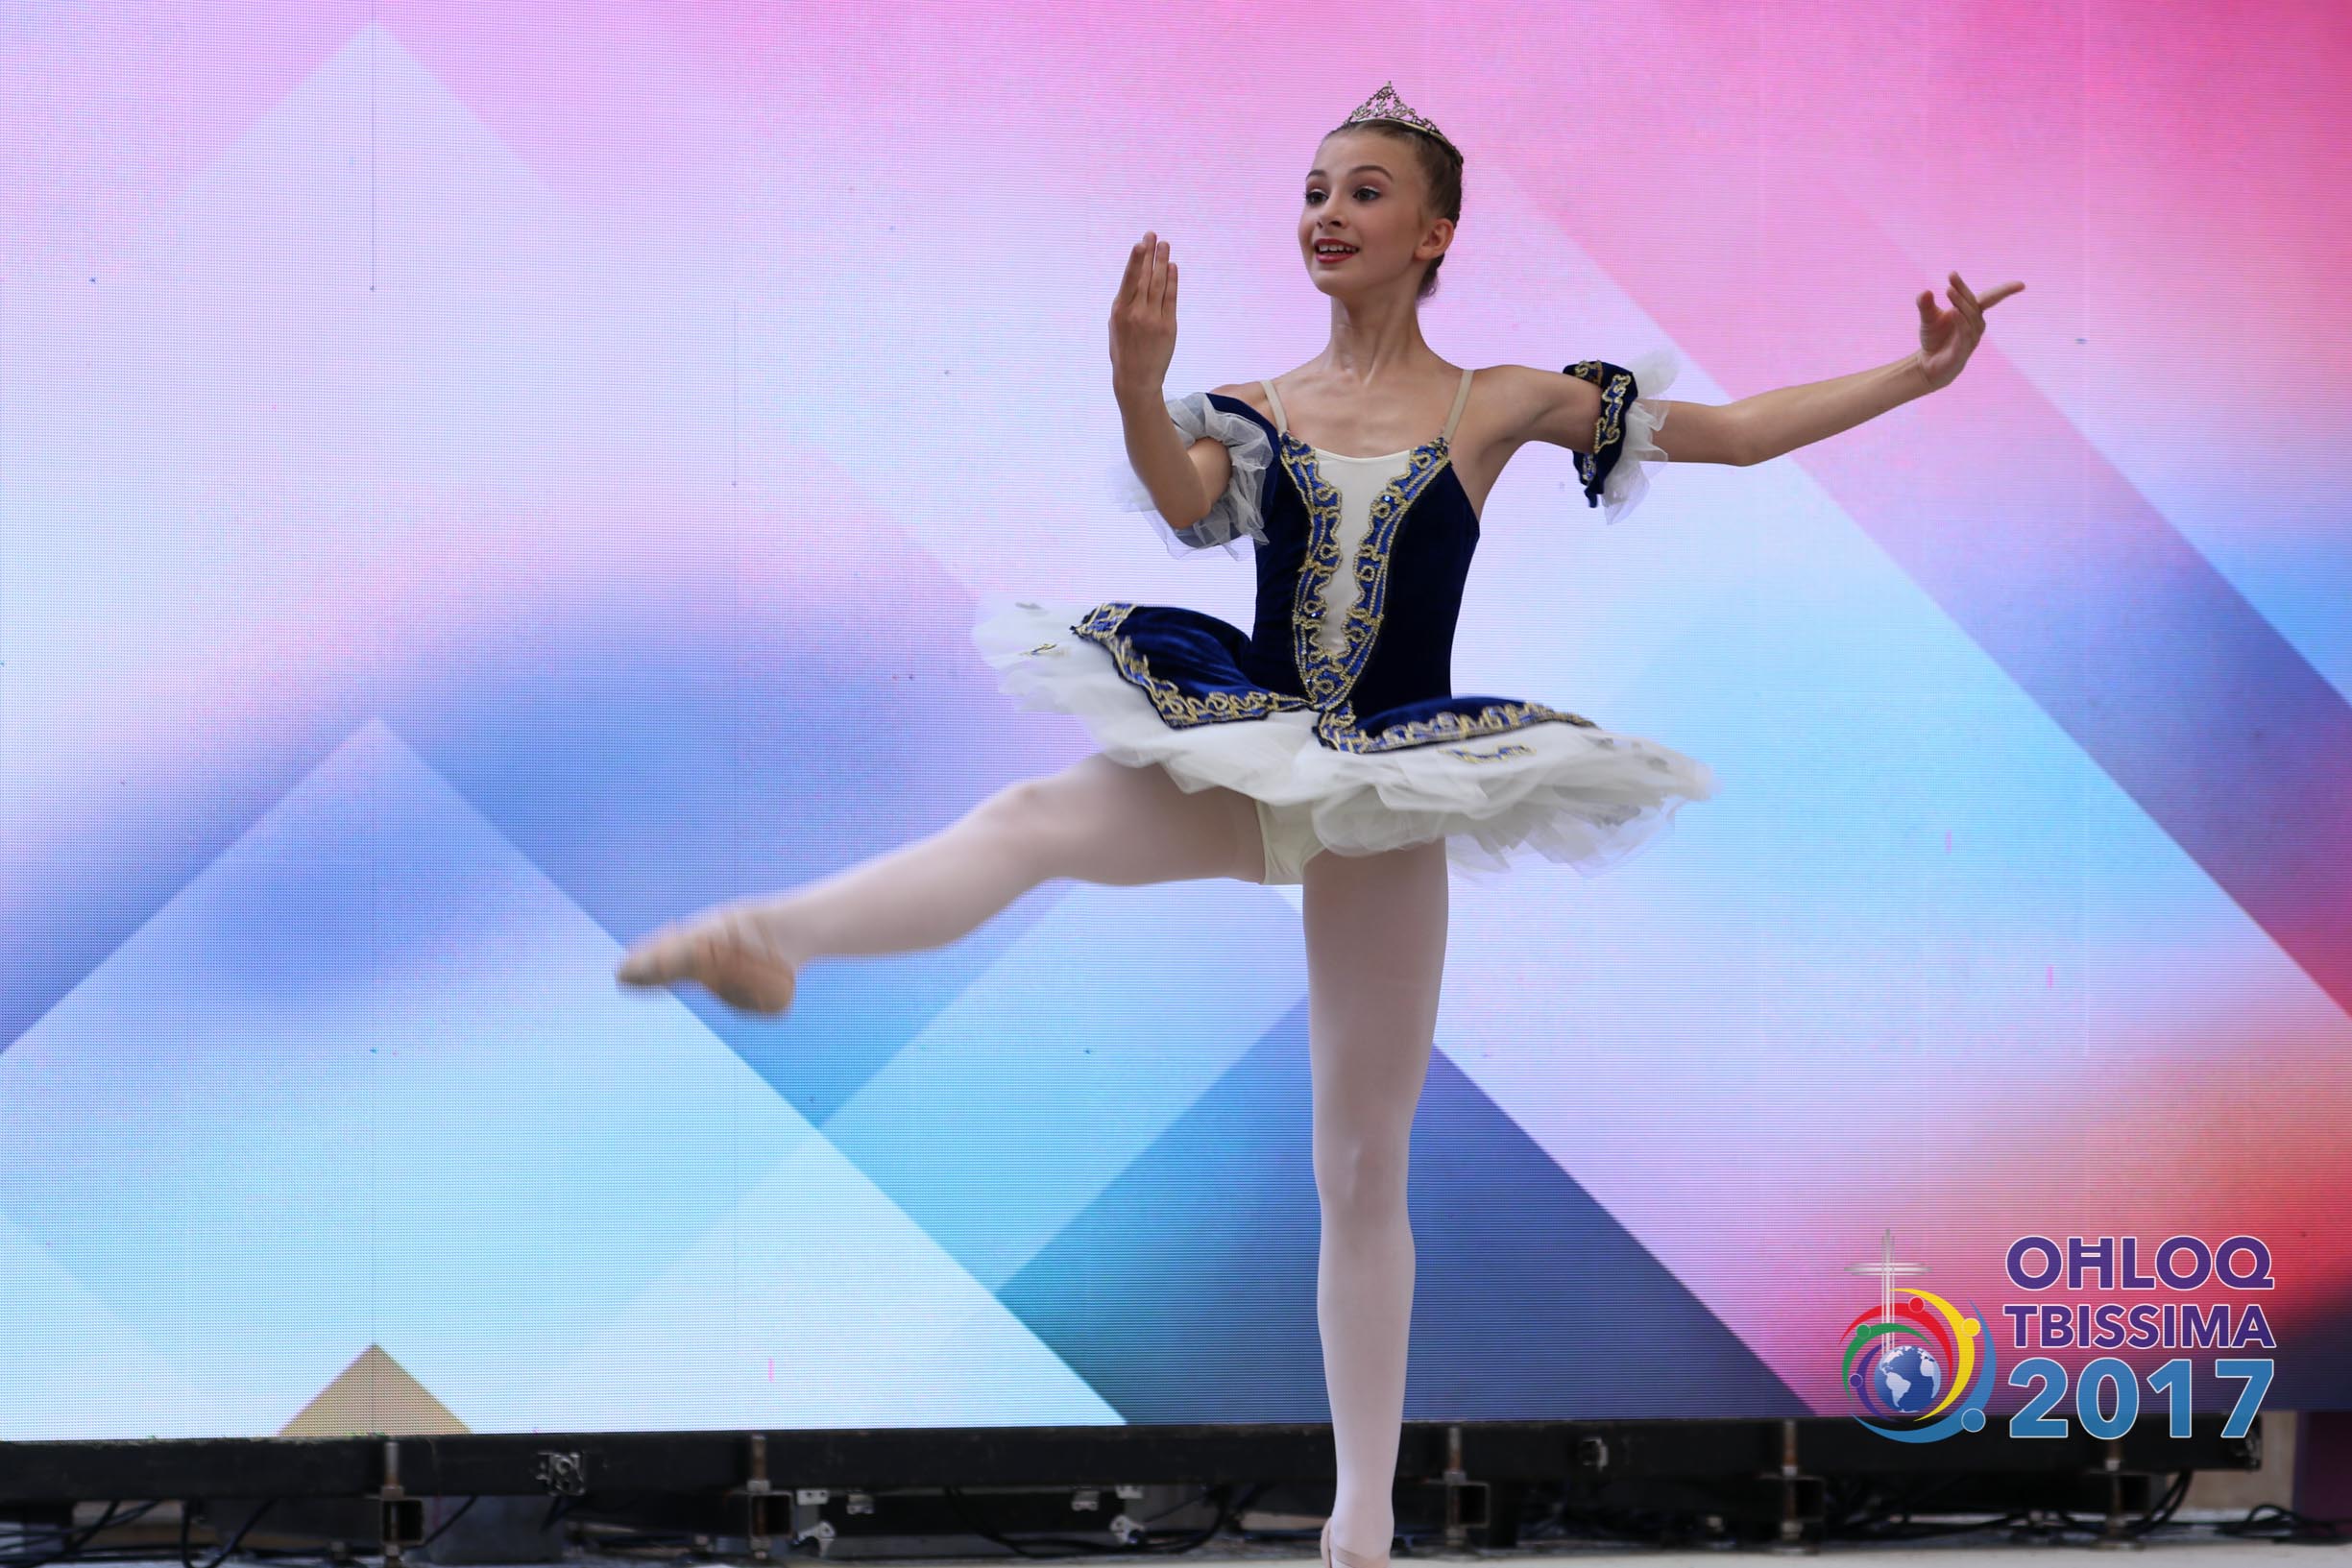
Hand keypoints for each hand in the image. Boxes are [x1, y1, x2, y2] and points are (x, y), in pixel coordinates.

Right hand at [1109, 231, 1178, 396]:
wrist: (1136, 378)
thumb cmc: (1123, 350)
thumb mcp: (1115, 326)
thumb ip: (1125, 304)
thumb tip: (1135, 281)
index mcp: (1119, 311)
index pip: (1129, 280)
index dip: (1136, 260)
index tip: (1141, 244)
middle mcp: (1136, 313)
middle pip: (1145, 277)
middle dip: (1150, 254)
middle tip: (1153, 235)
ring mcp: (1153, 319)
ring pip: (1159, 284)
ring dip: (1162, 262)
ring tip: (1164, 245)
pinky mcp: (1168, 326)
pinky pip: (1171, 298)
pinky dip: (1172, 281)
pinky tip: (1172, 267)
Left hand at [1913, 270, 2023, 391]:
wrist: (1929, 365)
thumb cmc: (1935, 338)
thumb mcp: (1928, 318)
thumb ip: (1926, 305)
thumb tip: (1924, 291)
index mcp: (1973, 313)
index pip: (1989, 298)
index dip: (2003, 289)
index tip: (2018, 282)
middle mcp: (1977, 325)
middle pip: (1973, 304)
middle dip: (1962, 290)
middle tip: (1951, 277)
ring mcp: (1972, 338)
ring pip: (1969, 317)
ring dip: (1960, 303)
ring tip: (1949, 290)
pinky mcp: (1963, 351)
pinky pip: (1965, 333)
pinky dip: (1960, 322)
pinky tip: (1953, 312)